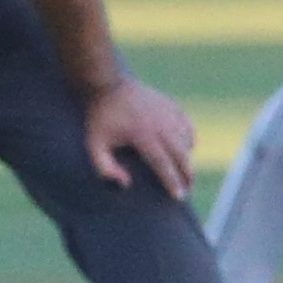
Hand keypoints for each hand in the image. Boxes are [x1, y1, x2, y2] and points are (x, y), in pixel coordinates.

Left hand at [85, 77, 197, 197]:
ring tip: (184, 173)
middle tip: (188, 189)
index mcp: (143, 135)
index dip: (172, 182)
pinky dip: (189, 140)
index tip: (179, 197)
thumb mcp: (93, 145)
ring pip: (187, 142)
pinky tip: (186, 149)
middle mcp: (161, 125)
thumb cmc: (101, 118)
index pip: (163, 164)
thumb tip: (126, 184)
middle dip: (187, 175)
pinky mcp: (173, 107)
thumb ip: (105, 168)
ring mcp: (169, 114)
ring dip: (187, 159)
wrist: (109, 84)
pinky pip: (188, 128)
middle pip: (182, 155)